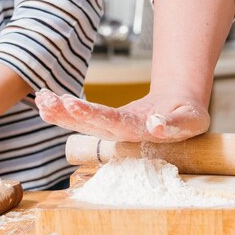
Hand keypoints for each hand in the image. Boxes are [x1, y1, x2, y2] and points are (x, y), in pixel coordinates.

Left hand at [35, 88, 209, 142]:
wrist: (184, 114)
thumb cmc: (190, 115)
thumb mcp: (193, 118)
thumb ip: (177, 122)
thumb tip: (156, 123)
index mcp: (144, 133)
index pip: (116, 124)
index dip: (94, 115)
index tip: (73, 104)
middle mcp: (125, 134)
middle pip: (93, 126)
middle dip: (68, 114)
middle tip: (46, 102)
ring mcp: (115, 130)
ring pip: (84, 124)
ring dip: (61, 114)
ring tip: (41, 100)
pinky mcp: (109, 123)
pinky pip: (84, 118)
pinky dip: (64, 110)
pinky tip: (45, 100)